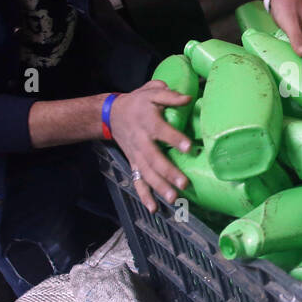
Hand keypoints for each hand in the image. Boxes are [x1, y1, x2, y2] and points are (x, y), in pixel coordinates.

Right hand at [108, 80, 192, 212]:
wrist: (111, 114)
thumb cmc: (138, 102)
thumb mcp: (151, 92)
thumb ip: (169, 95)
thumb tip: (188, 98)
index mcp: (148, 122)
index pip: (162, 131)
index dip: (174, 139)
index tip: (189, 148)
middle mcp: (142, 142)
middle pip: (154, 159)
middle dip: (168, 173)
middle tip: (184, 184)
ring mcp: (137, 155)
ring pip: (147, 174)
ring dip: (159, 188)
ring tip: (174, 199)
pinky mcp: (134, 164)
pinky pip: (138, 182)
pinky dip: (144, 196)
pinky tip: (154, 209)